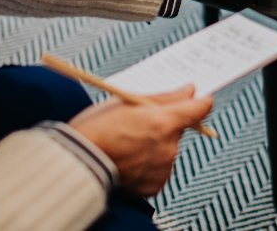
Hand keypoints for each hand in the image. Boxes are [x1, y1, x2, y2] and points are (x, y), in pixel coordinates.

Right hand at [69, 85, 212, 195]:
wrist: (76, 163)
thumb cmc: (96, 127)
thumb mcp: (126, 101)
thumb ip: (165, 97)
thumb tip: (190, 90)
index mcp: (165, 121)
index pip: (200, 108)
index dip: (198, 102)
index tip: (194, 99)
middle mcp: (169, 146)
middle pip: (179, 129)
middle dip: (165, 124)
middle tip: (138, 124)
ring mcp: (163, 167)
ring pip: (168, 149)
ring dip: (155, 146)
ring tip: (127, 144)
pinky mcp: (154, 185)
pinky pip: (159, 169)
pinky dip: (148, 165)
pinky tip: (128, 161)